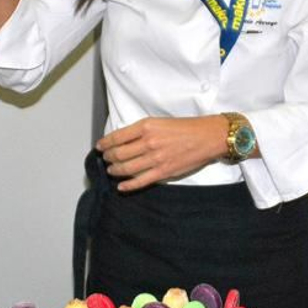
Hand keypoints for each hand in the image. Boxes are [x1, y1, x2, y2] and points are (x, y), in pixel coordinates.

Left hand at [97, 116, 230, 191]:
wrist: (208, 137)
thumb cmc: (187, 128)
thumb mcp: (160, 122)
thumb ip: (142, 131)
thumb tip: (125, 140)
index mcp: (146, 126)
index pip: (117, 136)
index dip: (105, 143)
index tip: (100, 146)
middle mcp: (148, 142)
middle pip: (118, 153)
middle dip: (108, 157)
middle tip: (106, 158)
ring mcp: (155, 158)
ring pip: (126, 168)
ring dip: (115, 170)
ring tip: (111, 170)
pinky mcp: (163, 172)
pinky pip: (140, 181)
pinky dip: (128, 185)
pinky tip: (121, 186)